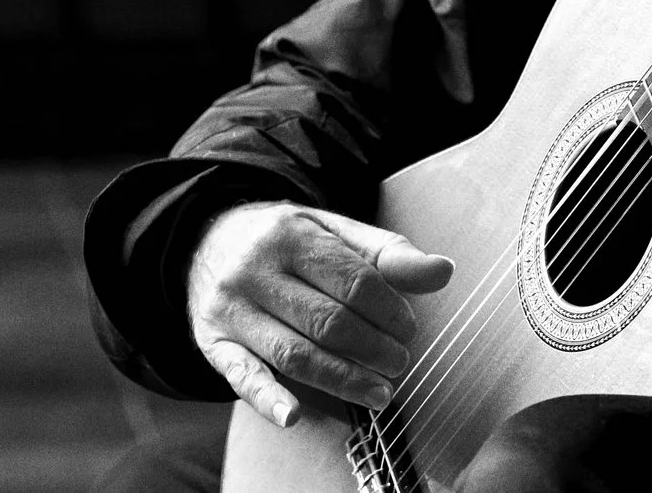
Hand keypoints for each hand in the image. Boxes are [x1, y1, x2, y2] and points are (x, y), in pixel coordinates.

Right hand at [187, 200, 452, 428]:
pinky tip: (293, 417)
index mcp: (292, 235)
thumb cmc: (287, 242)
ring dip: (342, 380)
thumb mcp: (334, 233)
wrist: (209, 241)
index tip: (408, 329)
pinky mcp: (213, 341)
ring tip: (379, 394)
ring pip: (293, 354)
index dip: (390, 312)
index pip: (354, 282)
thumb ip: (388, 255)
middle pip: (327, 321)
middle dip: (372, 349)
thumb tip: (443, 272)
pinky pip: (241, 375)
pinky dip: (267, 398)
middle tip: (399, 363)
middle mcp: (255, 270)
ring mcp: (230, 308)